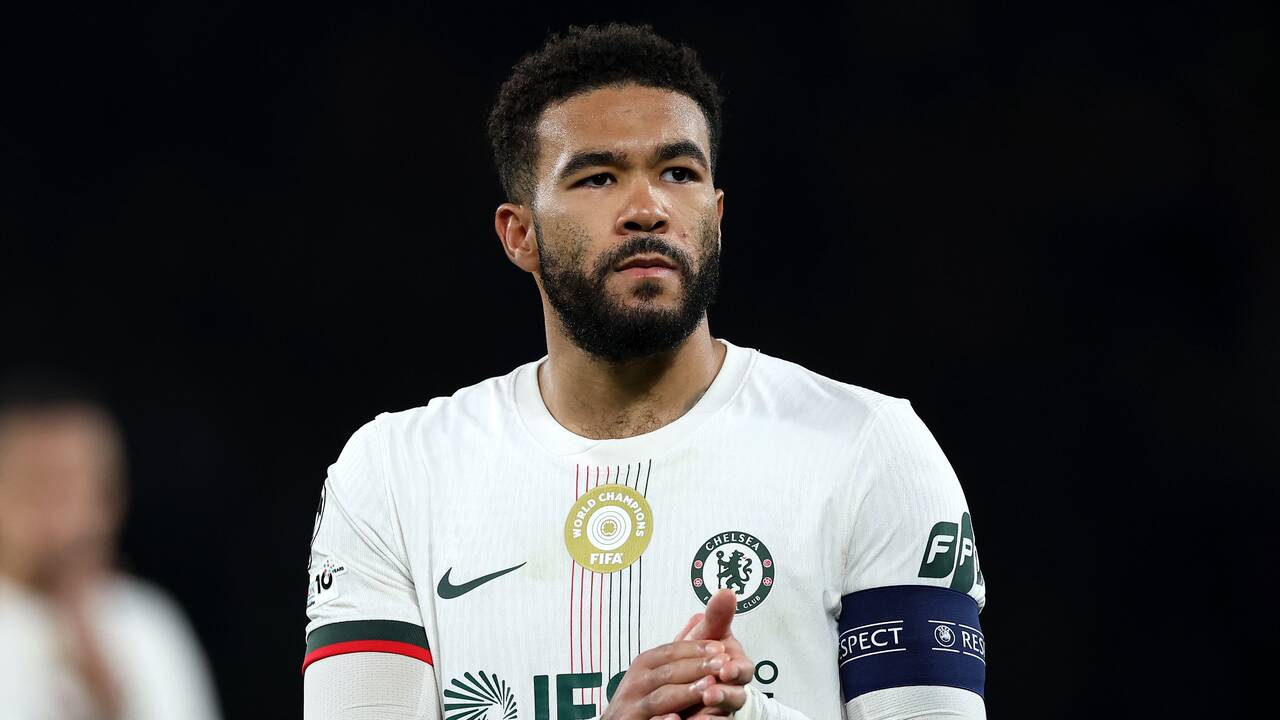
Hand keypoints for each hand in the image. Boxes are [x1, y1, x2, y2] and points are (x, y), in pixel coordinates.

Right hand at [600, 638, 733, 719]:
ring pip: (660, 699)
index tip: (720, 648)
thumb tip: (722, 597)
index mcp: (645, 664)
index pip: (670, 652)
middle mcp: (636, 684)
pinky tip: (676, 719)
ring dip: (685, 693)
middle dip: (696, 668)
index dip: (696, 649)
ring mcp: (631, 708)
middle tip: (722, 665)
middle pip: (667, 673)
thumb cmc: (649, 696)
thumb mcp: (669, 668)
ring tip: (709, 688)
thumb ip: (695, 642)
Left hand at [649, 590, 754, 719]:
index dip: (737, 671)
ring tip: (701, 703)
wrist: (677, 681)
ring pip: (722, 713)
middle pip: (735, 696)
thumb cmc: (697, 657)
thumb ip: (716, 617)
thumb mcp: (704, 635)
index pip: (742, 671)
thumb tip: (727, 592)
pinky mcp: (706, 719)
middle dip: (724, 694)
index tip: (727, 669)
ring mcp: (718, 709)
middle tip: (710, 693)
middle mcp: (729, 691)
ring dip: (713, 710)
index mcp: (733, 669)